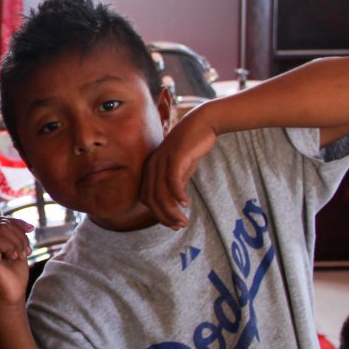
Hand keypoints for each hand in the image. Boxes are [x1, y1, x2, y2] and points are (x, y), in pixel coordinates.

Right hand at [0, 217, 33, 308]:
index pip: (2, 220)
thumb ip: (19, 236)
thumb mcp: (19, 250)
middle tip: (25, 252)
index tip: (30, 231)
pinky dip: (11, 246)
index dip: (18, 223)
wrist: (12, 296)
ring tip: (19, 256)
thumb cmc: (14, 276)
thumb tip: (29, 225)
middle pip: (2, 223)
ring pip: (1, 228)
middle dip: (20, 236)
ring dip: (17, 242)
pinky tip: (12, 258)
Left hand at [139, 111, 215, 229]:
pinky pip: (172, 181)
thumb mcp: (181, 170)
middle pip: (151, 199)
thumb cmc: (191, 147)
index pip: (147, 199)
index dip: (158, 214)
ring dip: (172, 210)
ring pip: (160, 193)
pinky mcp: (174, 157)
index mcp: (150, 169)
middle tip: (179, 226)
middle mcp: (152, 166)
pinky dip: (177, 195)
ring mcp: (161, 161)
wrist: (202, 123)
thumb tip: (175, 205)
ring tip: (183, 221)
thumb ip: (175, 186)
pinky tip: (186, 203)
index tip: (173, 224)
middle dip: (164, 216)